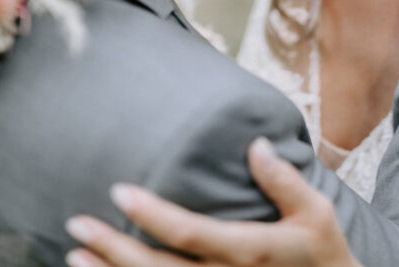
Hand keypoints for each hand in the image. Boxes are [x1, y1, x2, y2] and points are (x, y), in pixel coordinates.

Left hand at [65, 138, 360, 266]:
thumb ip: (284, 180)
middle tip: (75, 225)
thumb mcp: (316, 213)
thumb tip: (254, 144)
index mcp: (250, 251)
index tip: (119, 191)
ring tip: (74, 254)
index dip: (152, 214)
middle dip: (113, 248)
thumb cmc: (323, 253)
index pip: (191, 233)